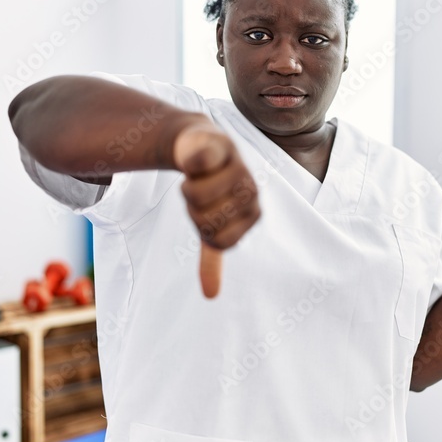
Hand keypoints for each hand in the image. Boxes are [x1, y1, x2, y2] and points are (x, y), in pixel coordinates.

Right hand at [173, 122, 260, 296]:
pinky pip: (197, 163)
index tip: (206, 214)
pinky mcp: (222, 145)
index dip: (202, 229)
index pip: (219, 240)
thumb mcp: (211, 226)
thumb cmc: (210, 190)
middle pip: (205, 219)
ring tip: (199, 176)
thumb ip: (212, 259)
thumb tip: (210, 296)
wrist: (201, 144)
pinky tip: (197, 158)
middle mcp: (252, 192)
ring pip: (196, 195)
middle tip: (199, 193)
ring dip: (187, 187)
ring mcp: (240, 167)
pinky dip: (190, 163)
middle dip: (192, 209)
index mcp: (253, 214)